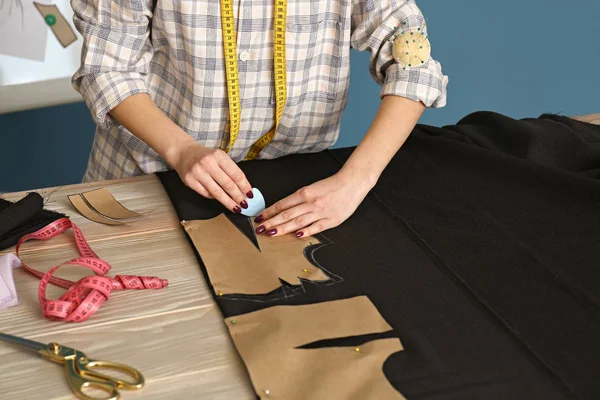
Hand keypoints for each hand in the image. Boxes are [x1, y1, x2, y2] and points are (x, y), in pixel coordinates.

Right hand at [172, 140, 252, 213]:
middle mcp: (208, 163)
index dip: (245, 186)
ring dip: (228, 202)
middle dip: (238, 196)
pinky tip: (221, 200)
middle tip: (245, 204)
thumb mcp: (219, 157)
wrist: (183, 152)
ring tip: (236, 208)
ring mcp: (198, 173)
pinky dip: (215, 198)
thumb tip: (243, 188)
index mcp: (219, 156)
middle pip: (228, 184)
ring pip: (217, 192)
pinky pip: (206, 194)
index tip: (250, 194)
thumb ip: (230, 170)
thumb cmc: (205, 156)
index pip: (236, 174)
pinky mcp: (189, 181)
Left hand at [254, 171, 374, 236]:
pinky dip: (306, 231)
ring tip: (271, 233)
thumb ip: (299, 199)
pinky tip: (297, 235)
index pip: (282, 204)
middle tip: (259, 229)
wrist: (352, 182)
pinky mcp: (332, 220)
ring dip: (283, 228)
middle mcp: (311, 202)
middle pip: (287, 214)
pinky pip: (317, 227)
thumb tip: (283, 210)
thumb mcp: (313, 188)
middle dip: (271, 222)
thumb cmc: (332, 185)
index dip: (269, 212)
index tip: (259, 218)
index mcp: (304, 193)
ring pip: (298, 221)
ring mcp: (321, 212)